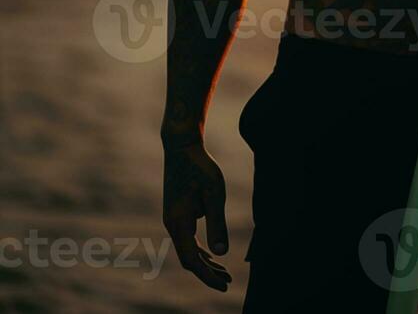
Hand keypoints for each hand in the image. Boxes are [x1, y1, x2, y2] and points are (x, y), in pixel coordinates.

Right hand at [162, 142, 231, 290]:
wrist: (182, 149)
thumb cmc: (201, 169)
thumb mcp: (214, 195)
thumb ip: (217, 224)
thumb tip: (222, 253)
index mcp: (179, 223)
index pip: (191, 260)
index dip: (207, 275)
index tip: (223, 285)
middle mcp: (172, 225)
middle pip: (189, 258)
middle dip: (207, 273)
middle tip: (227, 283)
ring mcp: (173, 219)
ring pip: (188, 249)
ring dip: (205, 262)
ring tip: (224, 273)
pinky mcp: (177, 213)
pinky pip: (188, 239)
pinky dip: (200, 249)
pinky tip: (213, 254)